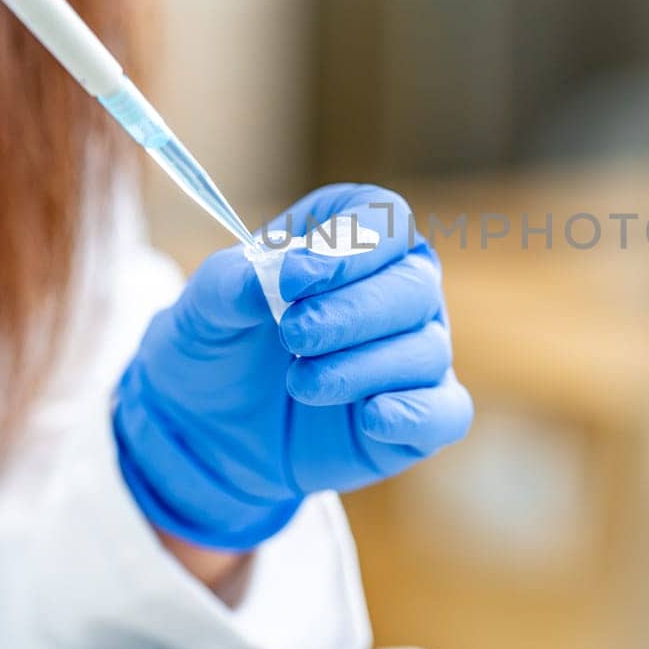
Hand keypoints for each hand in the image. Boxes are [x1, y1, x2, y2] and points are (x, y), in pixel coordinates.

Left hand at [114, 184, 472, 550]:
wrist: (208, 427)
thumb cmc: (218, 346)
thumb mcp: (202, 310)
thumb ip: (228, 285)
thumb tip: (263, 279)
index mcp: (353, 242)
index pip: (386, 221)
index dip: (351, 245)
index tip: (295, 276)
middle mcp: (398, 290)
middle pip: (414, 284)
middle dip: (353, 312)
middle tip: (293, 335)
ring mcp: (415, 354)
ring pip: (426, 349)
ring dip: (362, 366)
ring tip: (300, 382)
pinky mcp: (419, 417)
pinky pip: (446, 412)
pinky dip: (415, 414)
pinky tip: (369, 417)